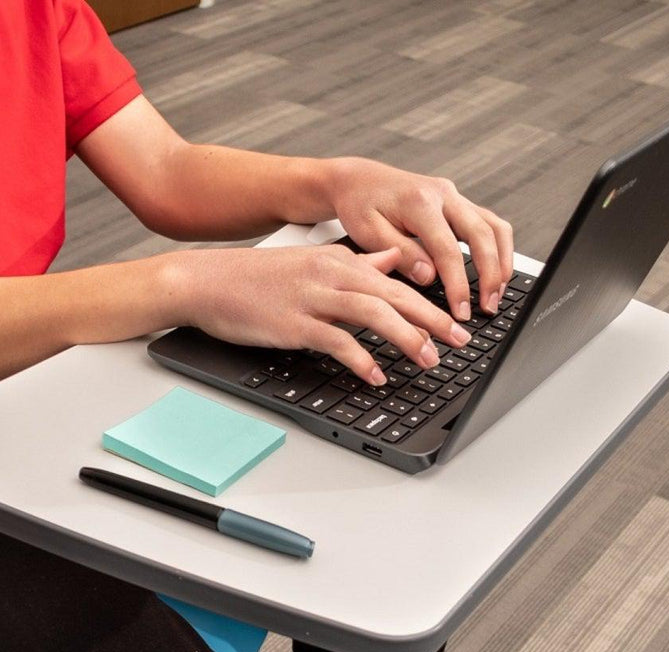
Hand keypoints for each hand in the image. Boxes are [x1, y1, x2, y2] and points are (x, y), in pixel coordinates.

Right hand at [170, 243, 472, 385]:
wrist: (209, 281)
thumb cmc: (257, 279)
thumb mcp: (314, 263)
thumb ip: (357, 263)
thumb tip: (393, 260)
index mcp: (341, 261)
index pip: (398, 281)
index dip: (432, 302)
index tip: (456, 322)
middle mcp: (332, 274)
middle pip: (395, 295)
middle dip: (433, 320)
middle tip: (459, 342)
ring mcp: (313, 297)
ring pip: (374, 314)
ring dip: (406, 338)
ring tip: (428, 360)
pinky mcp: (294, 322)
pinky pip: (337, 341)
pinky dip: (361, 359)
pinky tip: (376, 375)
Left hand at [327, 159, 513, 321]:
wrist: (359, 180)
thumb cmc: (360, 205)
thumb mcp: (369, 233)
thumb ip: (401, 254)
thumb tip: (429, 277)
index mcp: (420, 202)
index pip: (448, 250)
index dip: (458, 284)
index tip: (461, 311)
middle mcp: (443, 194)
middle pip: (482, 235)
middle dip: (490, 275)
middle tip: (488, 307)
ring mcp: (454, 196)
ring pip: (493, 226)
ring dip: (502, 261)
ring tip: (497, 292)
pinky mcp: (458, 202)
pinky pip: (488, 223)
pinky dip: (497, 248)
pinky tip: (495, 271)